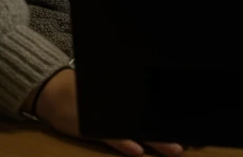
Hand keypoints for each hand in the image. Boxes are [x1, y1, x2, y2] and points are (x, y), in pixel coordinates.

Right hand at [34, 68, 184, 155]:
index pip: (153, 109)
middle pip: (149, 120)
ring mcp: (107, 117)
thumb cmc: (87, 93)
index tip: (186, 128)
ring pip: (136, 130)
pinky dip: (125, 144)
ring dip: (155, 141)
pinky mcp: (92, 127)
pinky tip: (137, 151)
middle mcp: (121, 106)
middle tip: (186, 142)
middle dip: (167, 132)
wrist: (55, 91)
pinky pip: (112, 137)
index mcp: (127, 99)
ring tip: (173, 148)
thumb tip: (153, 103)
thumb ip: (130, 100)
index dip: (169, 119)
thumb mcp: (112, 93)